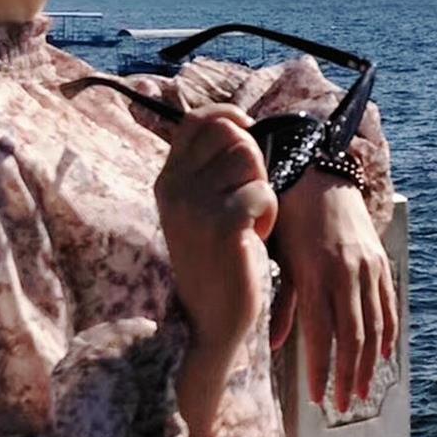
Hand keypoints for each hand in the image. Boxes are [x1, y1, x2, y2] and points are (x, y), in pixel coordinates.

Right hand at [155, 103, 277, 355]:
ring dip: (263, 190)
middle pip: (233, 137)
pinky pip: (263, 193)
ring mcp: (195, 205)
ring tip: (249, 223)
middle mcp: (174, 188)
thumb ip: (208, 169)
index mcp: (166, 180)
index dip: (228, 116)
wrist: (209, 319)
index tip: (249, 128)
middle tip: (247, 201)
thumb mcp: (200, 209)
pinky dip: (269, 214)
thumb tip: (237, 122)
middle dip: (254, 163)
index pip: (196, 121)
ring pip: (251, 161)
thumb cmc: (215, 260)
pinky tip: (255, 239)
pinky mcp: (222, 224)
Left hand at [273, 172, 396, 411]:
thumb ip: (281, 302)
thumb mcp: (277, 258)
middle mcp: (346, 273)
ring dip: (370, 363)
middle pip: (353, 337)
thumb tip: (275, 345)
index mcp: (316, 274)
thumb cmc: (288, 218)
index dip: (321, 370)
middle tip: (343, 405)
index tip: (318, 398)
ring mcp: (367, 267)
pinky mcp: (380, 260)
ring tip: (363, 390)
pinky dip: (389, 332)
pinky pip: (389, 304)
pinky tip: (385, 355)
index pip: (322, 335)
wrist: (319, 173)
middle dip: (348, 376)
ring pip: (375, 325)